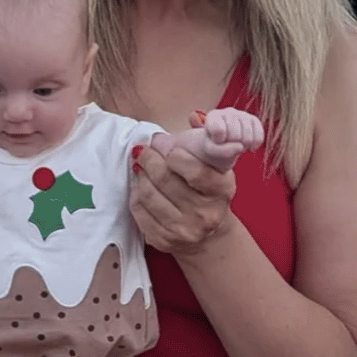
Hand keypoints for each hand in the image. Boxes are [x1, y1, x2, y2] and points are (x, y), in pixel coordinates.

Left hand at [129, 130, 236, 255]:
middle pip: (166, 180)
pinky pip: (139, 211)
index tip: (166, 146)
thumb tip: (194, 116)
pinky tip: (140, 187)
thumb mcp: (217, 169)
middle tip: (144, 151)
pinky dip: (135, 195)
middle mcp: (205, 214)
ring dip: (141, 176)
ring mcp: (183, 230)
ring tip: (142, 167)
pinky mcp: (164, 240)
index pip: (194, 170)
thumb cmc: (209, 193)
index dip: (174, 154)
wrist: (209, 236)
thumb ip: (205, 143)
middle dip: (150, 160)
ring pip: (149, 195)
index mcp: (221, 191)